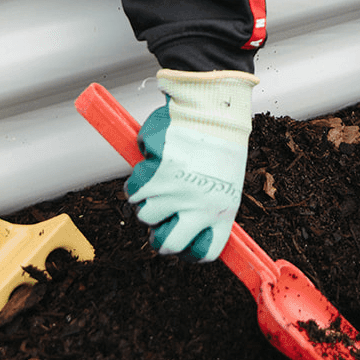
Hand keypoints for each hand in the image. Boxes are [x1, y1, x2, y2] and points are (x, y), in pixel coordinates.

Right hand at [125, 69, 254, 260]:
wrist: (212, 108)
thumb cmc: (221, 141)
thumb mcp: (226, 181)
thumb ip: (209, 207)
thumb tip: (190, 230)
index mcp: (222, 210)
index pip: (205, 252)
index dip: (188, 250)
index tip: (181, 241)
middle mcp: (198, 207)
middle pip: (167, 244)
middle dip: (158, 236)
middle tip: (160, 218)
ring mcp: (175, 191)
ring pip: (145, 213)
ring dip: (149, 198)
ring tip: (163, 176)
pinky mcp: (155, 173)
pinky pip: (133, 190)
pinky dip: (138, 178)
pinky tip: (153, 163)